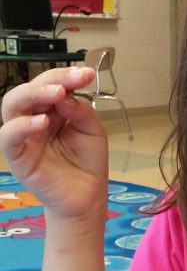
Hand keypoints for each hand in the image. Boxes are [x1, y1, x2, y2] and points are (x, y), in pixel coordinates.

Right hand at [0, 67, 108, 219]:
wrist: (87, 197)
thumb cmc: (87, 162)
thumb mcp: (93, 130)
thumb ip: (81, 111)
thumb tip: (65, 96)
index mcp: (51, 109)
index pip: (51, 84)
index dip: (66, 75)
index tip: (88, 73)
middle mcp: (33, 117)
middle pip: (29, 89)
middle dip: (51, 79)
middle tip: (72, 81)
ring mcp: (23, 136)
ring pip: (12, 105)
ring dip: (33, 94)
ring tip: (58, 94)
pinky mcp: (16, 156)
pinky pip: (9, 136)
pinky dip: (22, 125)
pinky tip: (43, 122)